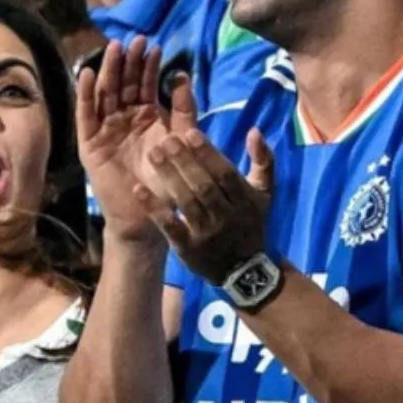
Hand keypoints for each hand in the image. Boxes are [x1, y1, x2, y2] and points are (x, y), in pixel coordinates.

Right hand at [77, 36, 174, 242]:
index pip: (144, 85)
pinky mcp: (90, 143)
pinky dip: (86, 95)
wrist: (148, 215)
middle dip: (128, 62)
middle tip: (135, 41)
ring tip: (114, 49)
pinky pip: (86, 115)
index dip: (148, 66)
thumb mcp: (180, 141)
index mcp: (145, 117)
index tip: (154, 46)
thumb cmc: (167, 182)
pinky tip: (89, 75)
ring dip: (108, 71)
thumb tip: (183, 76)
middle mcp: (123, 119)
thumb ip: (183, 111)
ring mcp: (105, 129)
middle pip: (123, 84)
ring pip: (105, 94)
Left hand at [138, 80, 274, 283]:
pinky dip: (154, 208)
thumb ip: (262, 161)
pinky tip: (137, 189)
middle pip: (204, 186)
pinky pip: (169, 226)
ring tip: (152, 154)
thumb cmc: (250, 223)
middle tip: (166, 139)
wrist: (244, 271)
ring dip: (169, 177)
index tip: (190, 133)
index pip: (225, 174)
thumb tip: (254, 130)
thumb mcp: (264, 193)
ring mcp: (206, 234)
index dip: (208, 153)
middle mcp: (226, 216)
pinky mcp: (187, 248)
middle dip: (185, 161)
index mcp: (245, 200)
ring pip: (187, 202)